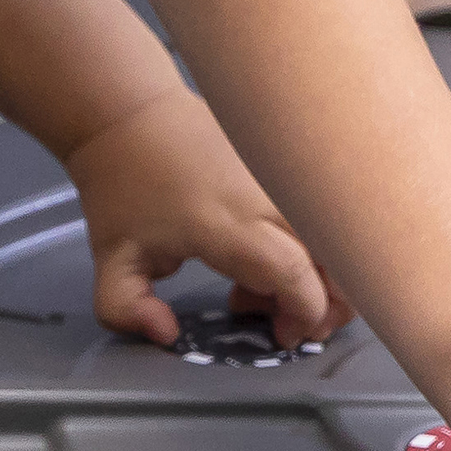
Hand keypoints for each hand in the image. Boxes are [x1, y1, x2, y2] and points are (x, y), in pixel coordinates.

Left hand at [67, 88, 352, 346]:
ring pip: (340, 235)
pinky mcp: (286, 166)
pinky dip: (319, 244)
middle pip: (337, 257)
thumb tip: (166, 334)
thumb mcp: (110, 261)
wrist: (131, 114)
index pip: (297, 275)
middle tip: (289, 319)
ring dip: (326, 273)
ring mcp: (281, 177)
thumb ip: (126, 310)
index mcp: (226, 226)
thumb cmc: (123, 188)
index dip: (303, 315)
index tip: (281, 336)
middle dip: (330, 302)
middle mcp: (266, 199)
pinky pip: (325, 212)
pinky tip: (277, 252)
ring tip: (273, 286)